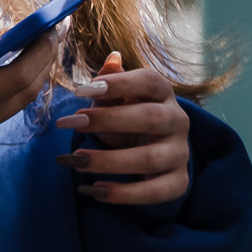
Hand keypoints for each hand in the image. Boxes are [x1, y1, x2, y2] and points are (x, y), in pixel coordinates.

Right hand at [0, 28, 57, 164]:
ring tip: (38, 42)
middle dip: (43, 61)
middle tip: (54, 28)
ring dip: (30, 74)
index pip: (17, 78)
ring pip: (14, 105)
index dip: (40, 52)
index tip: (53, 24)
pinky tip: (9, 63)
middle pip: (24, 94)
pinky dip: (11, 86)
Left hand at [53, 53, 190, 205]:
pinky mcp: (177, 182)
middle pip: (151, 118)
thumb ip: (112, 81)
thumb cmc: (129, 116)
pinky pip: (153, 191)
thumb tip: (112, 58)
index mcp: (164, 93)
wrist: (154, 151)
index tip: (80, 91)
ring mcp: (180, 153)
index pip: (149, 81)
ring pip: (149, 159)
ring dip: (109, 161)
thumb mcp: (118, 98)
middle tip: (72, 124)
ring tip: (76, 160)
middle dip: (108, 121)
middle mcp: (178, 120)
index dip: (118, 84)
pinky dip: (123, 193)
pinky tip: (94, 190)